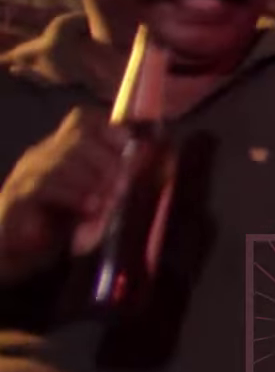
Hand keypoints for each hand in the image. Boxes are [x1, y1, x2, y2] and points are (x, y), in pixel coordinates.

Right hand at [1, 104, 134, 274]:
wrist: (18, 252)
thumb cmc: (62, 227)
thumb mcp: (99, 203)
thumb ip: (120, 184)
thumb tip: (159, 166)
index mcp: (64, 150)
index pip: (84, 119)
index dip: (111, 128)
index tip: (130, 146)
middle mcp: (44, 155)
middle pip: (78, 136)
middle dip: (108, 159)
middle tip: (123, 184)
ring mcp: (27, 173)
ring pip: (63, 159)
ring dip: (93, 179)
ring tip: (108, 200)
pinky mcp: (17, 196)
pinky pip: (45, 184)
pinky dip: (73, 195)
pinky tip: (89, 208)